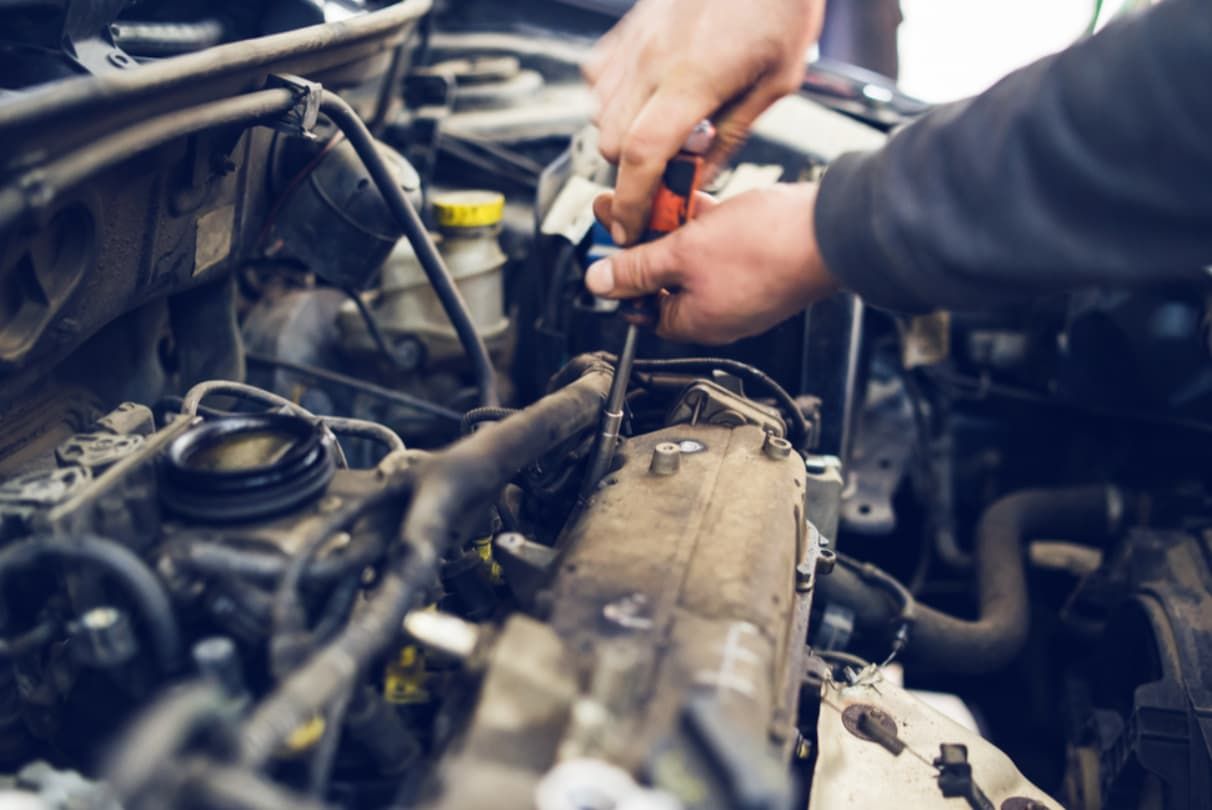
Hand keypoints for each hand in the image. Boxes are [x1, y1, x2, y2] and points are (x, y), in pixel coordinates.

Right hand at [583, 0, 823, 244]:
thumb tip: (700, 175)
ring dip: (622, 138)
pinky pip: (598, 78)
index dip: (631, 203)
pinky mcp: (628, 27)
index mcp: (693, 80)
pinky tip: (645, 99)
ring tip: (661, 134)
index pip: (641, 156)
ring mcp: (635, 42)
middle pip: (611, 143)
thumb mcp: (775, 83)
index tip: (632, 227)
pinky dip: (612, 100)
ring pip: (598, 114)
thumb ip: (731, 135)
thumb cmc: (779, 5)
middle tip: (663, 179)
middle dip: (630, 174)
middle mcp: (653, 60)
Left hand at [585, 183, 838, 344]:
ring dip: (670, 225)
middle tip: (626, 211)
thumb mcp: (682, 255)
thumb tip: (599, 283)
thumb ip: (637, 269)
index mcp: (695, 323)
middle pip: (664, 278)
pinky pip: (718, 243)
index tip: (608, 247)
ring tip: (658, 194)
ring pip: (690, 255)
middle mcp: (718, 311)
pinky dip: (702, 221)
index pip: (641, 309)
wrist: (829, 230)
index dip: (621, 277)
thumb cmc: (765, 251)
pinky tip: (694, 195)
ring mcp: (739, 285)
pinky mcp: (757, 260)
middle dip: (642, 242)